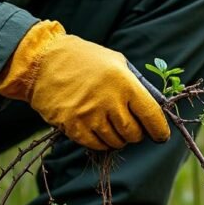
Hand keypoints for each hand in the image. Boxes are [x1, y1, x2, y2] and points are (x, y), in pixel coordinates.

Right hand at [0, 21, 169, 149]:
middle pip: (134, 134)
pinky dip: (100, 142)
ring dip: (117, 139)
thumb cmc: (84, 59)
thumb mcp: (116, 62)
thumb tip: (155, 106)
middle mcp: (109, 101)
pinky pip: (96, 145)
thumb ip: (135, 83)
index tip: (160, 136)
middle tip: (130, 127)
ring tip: (111, 126)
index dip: (159, 130)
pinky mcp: (73, 126)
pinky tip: (98, 131)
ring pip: (116, 142)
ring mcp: (90, 116)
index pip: (151, 116)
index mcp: (124, 83)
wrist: (42, 60)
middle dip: (136, 134)